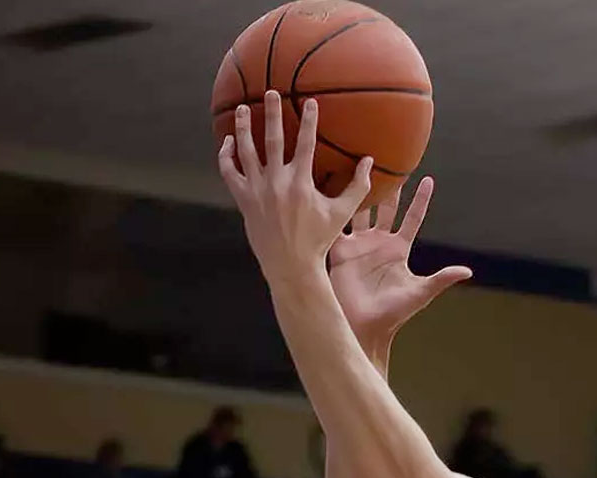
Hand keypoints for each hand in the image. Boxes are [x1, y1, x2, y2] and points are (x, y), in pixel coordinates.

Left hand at [218, 91, 377, 285]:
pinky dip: (227, 155)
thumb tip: (368, 162)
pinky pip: (230, 172)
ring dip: (243, 127)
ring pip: (246, 151)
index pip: (306, 143)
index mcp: (301, 183)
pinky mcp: (244, 199)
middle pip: (272, 139)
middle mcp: (277, 183)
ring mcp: (257, 190)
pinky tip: (230, 142)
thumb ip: (357, 187)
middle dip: (272, 113)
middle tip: (271, 92)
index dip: (309, 120)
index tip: (310, 101)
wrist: (290, 265)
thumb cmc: (319, 240)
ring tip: (242, 108)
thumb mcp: (341, 213)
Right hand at [327, 176, 471, 356]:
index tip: (428, 179)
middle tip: (390, 160)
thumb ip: (441, 279)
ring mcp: (360, 244)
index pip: (412, 218)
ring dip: (361, 190)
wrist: (363, 326)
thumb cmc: (393, 313)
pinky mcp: (340, 250)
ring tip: (360, 165)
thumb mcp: (420, 293)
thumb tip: (467, 271)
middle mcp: (380, 242)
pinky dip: (336, 207)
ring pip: (361, 209)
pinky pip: (339, 225)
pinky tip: (332, 188)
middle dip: (389, 185)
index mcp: (400, 249)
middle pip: (386, 207)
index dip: (420, 199)